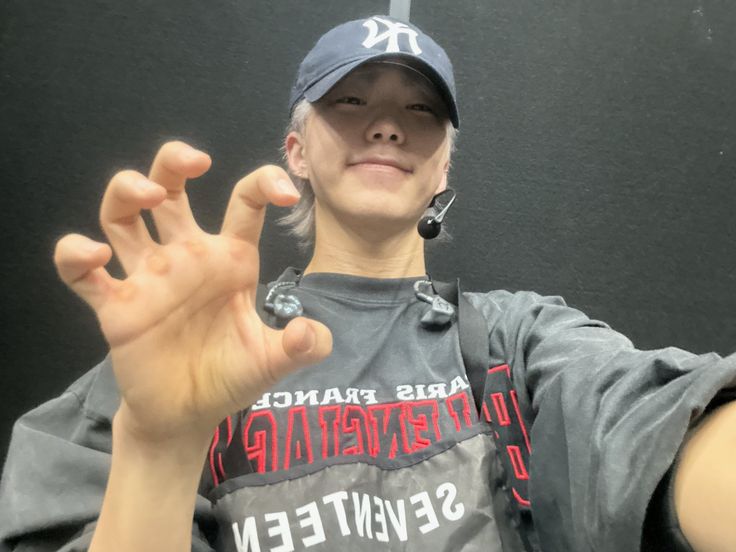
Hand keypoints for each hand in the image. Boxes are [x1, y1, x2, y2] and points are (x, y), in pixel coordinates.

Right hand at [53, 141, 331, 443]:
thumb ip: (298, 348)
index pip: (243, 204)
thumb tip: (312, 335)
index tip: (285, 192)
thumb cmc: (229, 376)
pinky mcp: (115, 306)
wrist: (188, 415)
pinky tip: (94, 257)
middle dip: (174, 162)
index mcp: (230, 260)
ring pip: (122, 215)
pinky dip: (76, 257)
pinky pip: (81, 274)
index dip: (263, 184)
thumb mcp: (271, 361)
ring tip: (145, 194)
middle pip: (170, 189)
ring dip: (126, 192)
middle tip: (195, 160)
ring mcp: (147, 277)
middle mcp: (186, 256)